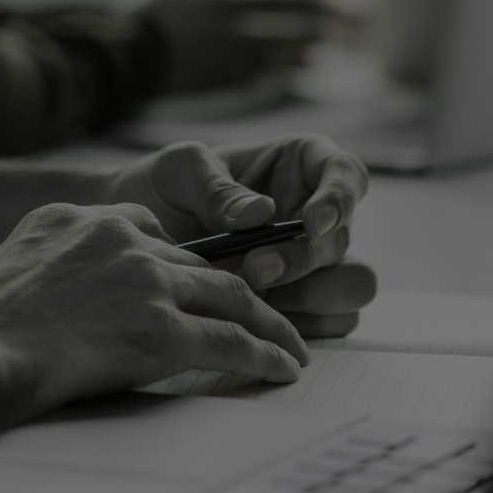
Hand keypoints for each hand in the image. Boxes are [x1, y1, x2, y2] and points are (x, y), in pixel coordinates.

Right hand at [0, 201, 307, 463]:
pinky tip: (284, 368)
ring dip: (270, 323)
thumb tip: (58, 296)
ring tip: (292, 345)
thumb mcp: (7, 265)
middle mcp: (121, 239)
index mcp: (78, 218)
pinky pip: (231, 342)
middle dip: (238, 289)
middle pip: (199, 262)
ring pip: (231, 297)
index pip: (148, 231)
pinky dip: (265, 355)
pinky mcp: (161, 330)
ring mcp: (146, 282)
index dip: (179, 261)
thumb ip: (46, 264)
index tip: (195, 284)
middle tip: (265, 313)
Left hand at [107, 136, 375, 336]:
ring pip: (353, 286)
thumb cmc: (164, 191)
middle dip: (305, 259)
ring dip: (309, 297)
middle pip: (344, 240)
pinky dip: (301, 326)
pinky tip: (254, 320)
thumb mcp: (178, 172)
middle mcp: (318, 216)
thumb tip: (260, 215)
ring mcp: (316, 264)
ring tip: (251, 296)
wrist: (139, 242)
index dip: (339, 199)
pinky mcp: (307, 305)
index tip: (310, 222)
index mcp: (301, 166)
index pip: (345, 173)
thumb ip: (216, 187)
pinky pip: (333, 323)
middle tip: (255, 270)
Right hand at [143, 0, 341, 93]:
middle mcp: (241, 25)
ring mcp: (237, 54)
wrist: (132, 58)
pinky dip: (287, 70)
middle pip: (297, 21)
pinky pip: (266, 73)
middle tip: (363, 16)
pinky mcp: (228, 78)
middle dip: (331, 18)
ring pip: (288, 51)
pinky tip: (307, 69)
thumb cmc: (152, 15)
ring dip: (315, 47)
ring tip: (339, 45)